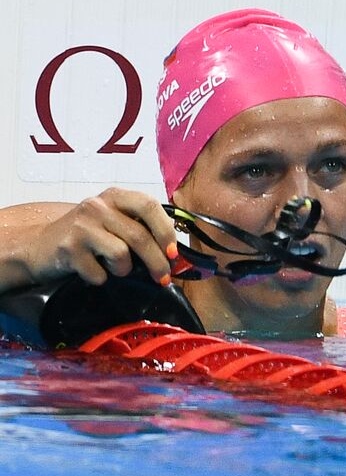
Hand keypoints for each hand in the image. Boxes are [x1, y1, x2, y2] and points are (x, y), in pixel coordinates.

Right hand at [20, 188, 177, 286]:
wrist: (40, 246)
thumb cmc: (87, 237)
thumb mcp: (114, 222)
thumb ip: (141, 229)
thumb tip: (175, 255)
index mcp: (114, 196)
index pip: (149, 205)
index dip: (165, 231)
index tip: (173, 253)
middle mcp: (97, 206)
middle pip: (140, 237)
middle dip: (157, 263)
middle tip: (162, 278)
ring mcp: (81, 226)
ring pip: (122, 255)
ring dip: (124, 270)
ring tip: (114, 268)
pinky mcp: (68, 249)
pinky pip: (100, 273)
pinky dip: (101, 278)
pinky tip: (93, 271)